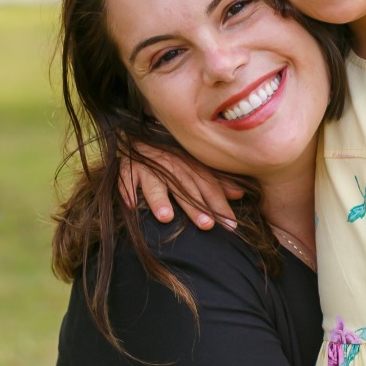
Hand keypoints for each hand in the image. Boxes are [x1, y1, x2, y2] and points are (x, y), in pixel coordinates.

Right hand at [119, 145, 241, 229]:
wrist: (136, 140)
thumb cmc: (169, 161)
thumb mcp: (193, 168)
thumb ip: (215, 182)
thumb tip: (240, 194)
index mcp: (189, 166)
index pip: (207, 184)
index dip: (219, 203)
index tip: (231, 224)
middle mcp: (170, 165)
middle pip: (184, 187)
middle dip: (195, 206)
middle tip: (206, 225)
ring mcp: (147, 167)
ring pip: (155, 183)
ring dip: (160, 199)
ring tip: (166, 217)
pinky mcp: (127, 169)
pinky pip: (125, 179)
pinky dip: (127, 190)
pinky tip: (131, 205)